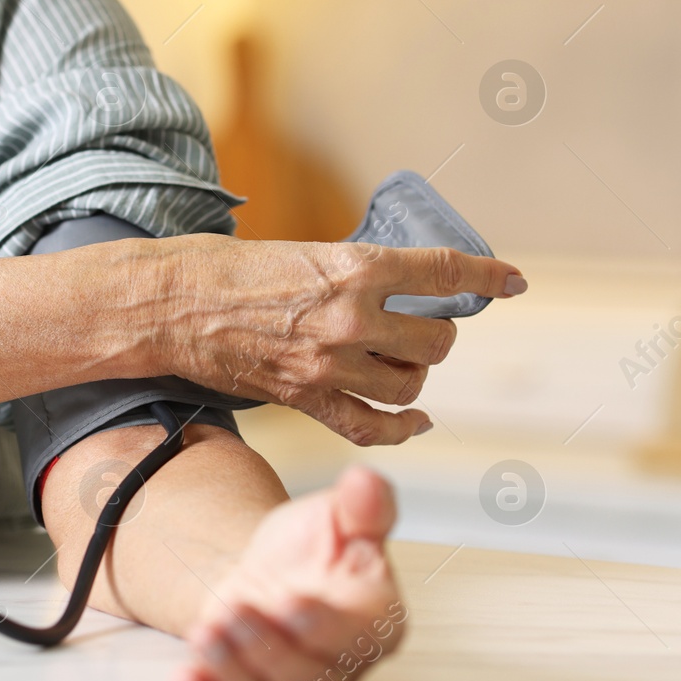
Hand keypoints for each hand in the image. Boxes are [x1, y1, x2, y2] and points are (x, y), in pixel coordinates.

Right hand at [151, 235, 525, 445]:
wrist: (169, 303)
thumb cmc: (226, 268)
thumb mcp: (302, 250)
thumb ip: (352, 272)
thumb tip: (391, 288)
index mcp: (354, 267)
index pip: (444, 272)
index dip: (487, 276)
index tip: (511, 281)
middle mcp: (352, 317)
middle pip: (437, 339)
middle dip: (438, 335)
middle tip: (423, 328)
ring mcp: (329, 363)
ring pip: (411, 386)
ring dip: (418, 377)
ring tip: (403, 363)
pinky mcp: (304, 397)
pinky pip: (370, 426)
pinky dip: (401, 430)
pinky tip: (417, 422)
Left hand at [172, 466, 407, 680]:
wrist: (268, 568)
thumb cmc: (312, 549)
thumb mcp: (337, 515)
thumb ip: (361, 505)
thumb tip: (366, 482)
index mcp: (373, 621)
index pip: (359, 636)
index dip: (324, 624)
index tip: (290, 601)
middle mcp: (338, 662)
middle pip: (310, 675)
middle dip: (269, 647)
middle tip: (237, 610)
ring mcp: (291, 680)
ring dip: (234, 666)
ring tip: (207, 630)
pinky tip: (185, 678)